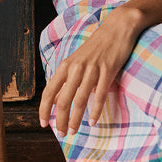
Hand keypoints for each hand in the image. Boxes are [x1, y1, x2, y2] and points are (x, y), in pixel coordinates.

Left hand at [39, 5, 144, 134]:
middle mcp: (76, 68)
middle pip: (63, 100)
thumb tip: (54, 100)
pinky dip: (95, 110)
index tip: (44, 124)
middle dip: (60, 120)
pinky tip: (93, 122)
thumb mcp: (77, 61)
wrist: (117, 27)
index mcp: (66, 66)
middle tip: (62, 134)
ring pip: (79, 100)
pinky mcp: (108, 70)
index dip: (44, 110)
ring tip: (73, 131)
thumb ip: (66, 80)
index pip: (48, 92)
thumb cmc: (97, 46)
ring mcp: (92, 69)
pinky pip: (100, 94)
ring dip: (75, 119)